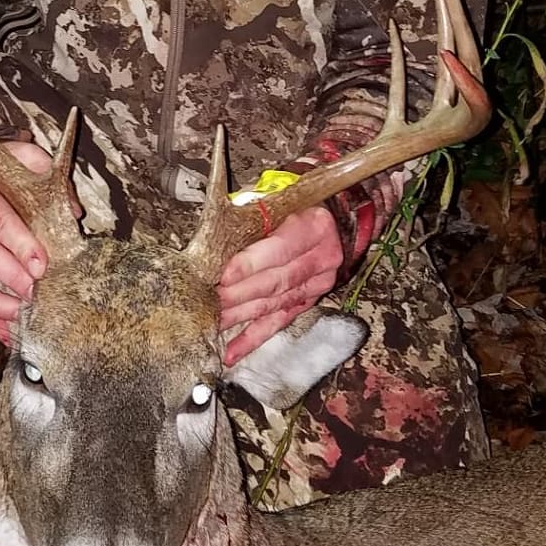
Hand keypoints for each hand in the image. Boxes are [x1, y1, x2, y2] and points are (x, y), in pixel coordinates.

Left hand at [217, 205, 342, 365]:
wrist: (339, 210)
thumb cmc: (299, 199)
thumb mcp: (278, 193)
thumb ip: (251, 212)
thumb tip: (214, 233)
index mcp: (314, 226)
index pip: (279, 248)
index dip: (250, 264)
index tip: (224, 275)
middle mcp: (322, 257)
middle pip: (275, 281)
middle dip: (237, 294)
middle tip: (207, 301)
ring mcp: (318, 283)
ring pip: (273, 304)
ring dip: (239, 316)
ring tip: (211, 323)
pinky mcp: (309, 300)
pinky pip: (279, 322)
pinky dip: (253, 338)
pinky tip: (232, 351)